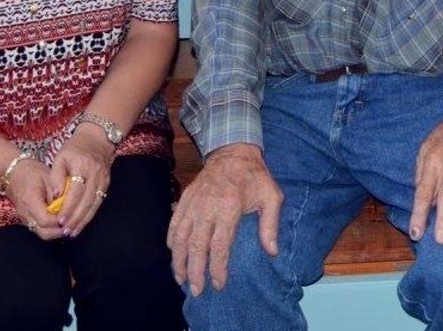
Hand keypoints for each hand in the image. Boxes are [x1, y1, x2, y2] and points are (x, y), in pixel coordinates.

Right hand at [4, 156, 63, 239]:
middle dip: (60, 231)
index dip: (60, 220)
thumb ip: (58, 192)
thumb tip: (68, 206)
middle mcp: (26, 214)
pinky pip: (40, 229)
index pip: (45, 220)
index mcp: (30, 201)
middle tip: (72, 223)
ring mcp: (26, 219)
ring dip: (56, 231)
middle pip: (44, 233)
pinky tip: (59, 220)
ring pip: (42, 234)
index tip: (70, 214)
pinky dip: (51, 229)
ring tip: (67, 222)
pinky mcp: (28, 221)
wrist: (15, 175)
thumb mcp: (48, 177)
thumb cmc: (33, 173)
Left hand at [48, 136, 114, 237]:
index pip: (76, 191)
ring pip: (94, 204)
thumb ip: (56, 176)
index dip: (68, 207)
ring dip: (83, 220)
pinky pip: (99, 202)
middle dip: (75, 218)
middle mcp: (95, 173)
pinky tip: (82, 223)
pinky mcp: (106, 183)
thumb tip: (55, 197)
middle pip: (86, 201)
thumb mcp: (60, 157)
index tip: (60, 220)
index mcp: (82, 165)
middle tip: (65, 231)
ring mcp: (103, 179)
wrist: (97, 138)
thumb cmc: (75, 148)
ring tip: (72, 232)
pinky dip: (90, 214)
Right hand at [168, 144, 282, 296]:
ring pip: (180, 236)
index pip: (219, 245)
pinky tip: (173, 253)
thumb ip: (270, 225)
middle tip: (195, 291)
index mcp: (229, 208)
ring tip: (180, 278)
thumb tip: (272, 252)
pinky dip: (171, 239)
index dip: (217, 268)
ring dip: (178, 259)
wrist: (233, 151)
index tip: (218, 285)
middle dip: (194, 271)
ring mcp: (193, 203)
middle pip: (196, 245)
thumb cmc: (254, 177)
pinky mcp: (185, 198)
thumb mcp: (271, 196)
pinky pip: (174, 222)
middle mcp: (207, 207)